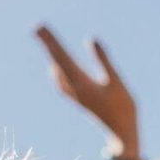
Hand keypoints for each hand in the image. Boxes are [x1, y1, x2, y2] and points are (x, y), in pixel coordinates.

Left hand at [37, 26, 139, 156]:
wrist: (121, 132)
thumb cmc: (122, 107)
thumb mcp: (115, 81)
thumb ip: (103, 60)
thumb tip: (91, 39)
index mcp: (80, 83)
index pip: (61, 57)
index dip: (51, 41)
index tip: (40, 28)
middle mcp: (73, 88)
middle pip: (57, 60)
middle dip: (49, 43)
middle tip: (37, 27)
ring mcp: (75, 94)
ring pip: (58, 69)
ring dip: (53, 54)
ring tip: (45, 41)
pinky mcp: (79, 98)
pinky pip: (63, 81)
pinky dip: (58, 69)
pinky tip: (55, 68)